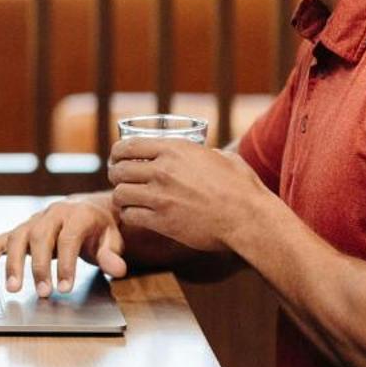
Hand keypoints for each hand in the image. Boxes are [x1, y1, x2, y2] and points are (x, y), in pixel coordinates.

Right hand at [0, 192, 127, 297]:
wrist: (87, 211)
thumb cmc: (100, 230)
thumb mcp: (113, 239)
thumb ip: (112, 254)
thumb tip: (117, 269)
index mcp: (76, 213)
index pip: (67, 238)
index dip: (65, 264)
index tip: (65, 289)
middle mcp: (51, 214)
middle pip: (39, 237)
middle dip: (39, 267)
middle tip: (43, 293)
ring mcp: (32, 222)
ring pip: (16, 238)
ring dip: (13, 264)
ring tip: (13, 289)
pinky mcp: (19, 231)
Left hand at [107, 136, 271, 255]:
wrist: (249, 218)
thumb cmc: (242, 188)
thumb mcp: (222, 157)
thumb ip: (204, 153)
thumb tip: (204, 152)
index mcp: (175, 149)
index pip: (128, 146)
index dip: (117, 153)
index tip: (117, 159)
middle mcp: (163, 170)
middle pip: (119, 170)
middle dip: (116, 176)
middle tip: (120, 181)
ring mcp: (160, 195)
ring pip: (120, 194)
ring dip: (121, 197)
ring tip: (127, 200)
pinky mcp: (161, 220)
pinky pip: (130, 215)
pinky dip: (130, 216)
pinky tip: (137, 215)